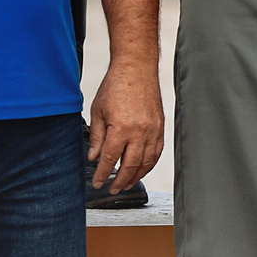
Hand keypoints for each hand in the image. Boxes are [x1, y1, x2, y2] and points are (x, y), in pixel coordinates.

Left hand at [86, 57, 164, 195]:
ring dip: (136, 176)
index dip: (103, 174)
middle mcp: (140, 131)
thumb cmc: (116, 85)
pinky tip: (142, 169)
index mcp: (122, 128)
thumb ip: (97, 137)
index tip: (98, 183)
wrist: (137, 68)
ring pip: (147, 161)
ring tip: (127, 184)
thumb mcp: (98, 112)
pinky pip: (157, 151)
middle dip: (120, 181)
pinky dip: (150, 163)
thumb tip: (95, 157)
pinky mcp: (161, 125)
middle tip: (112, 189)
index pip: (111, 159)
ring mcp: (153, 129)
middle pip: (130, 165)